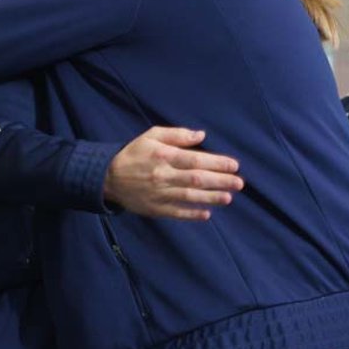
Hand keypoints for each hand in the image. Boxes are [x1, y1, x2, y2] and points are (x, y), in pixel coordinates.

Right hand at [103, 127, 241, 220]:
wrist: (108, 177)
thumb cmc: (134, 153)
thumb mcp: (151, 136)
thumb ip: (176, 134)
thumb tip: (201, 135)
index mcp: (163, 156)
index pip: (195, 160)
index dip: (216, 163)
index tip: (234, 165)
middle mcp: (163, 175)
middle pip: (196, 179)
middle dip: (220, 181)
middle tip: (239, 183)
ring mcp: (159, 194)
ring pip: (190, 197)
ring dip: (211, 197)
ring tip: (229, 197)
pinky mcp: (155, 208)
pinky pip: (176, 212)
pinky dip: (192, 214)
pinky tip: (207, 214)